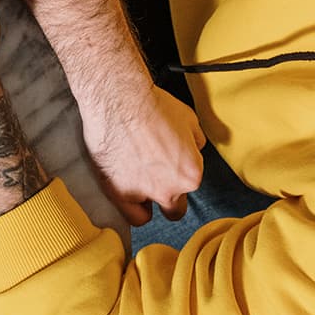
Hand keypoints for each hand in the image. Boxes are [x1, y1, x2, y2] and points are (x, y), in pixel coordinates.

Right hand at [81, 83, 206, 225]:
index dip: (179, 172)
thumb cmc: (151, 104)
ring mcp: (143, 194)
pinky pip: (132, 215)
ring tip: (138, 178)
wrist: (119, 100)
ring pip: (152, 212)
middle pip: (175, 207)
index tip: (170, 163)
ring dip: (148, 199)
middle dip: (168, 192)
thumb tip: (194, 147)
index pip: (190, 183)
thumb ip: (195, 141)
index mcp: (191, 173)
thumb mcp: (188, 118)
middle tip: (156, 173)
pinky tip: (128, 191)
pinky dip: (132, 207)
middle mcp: (170, 189)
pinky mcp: (118, 193)